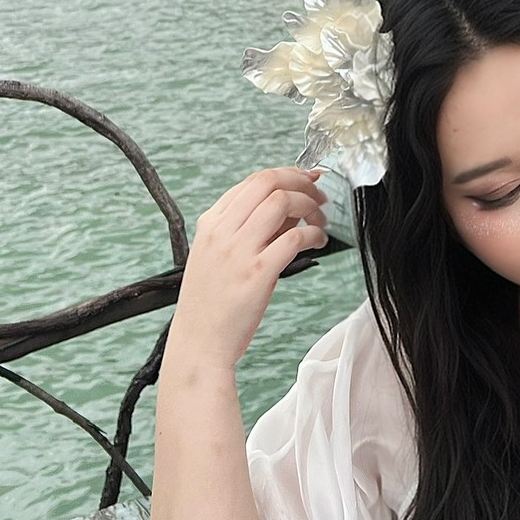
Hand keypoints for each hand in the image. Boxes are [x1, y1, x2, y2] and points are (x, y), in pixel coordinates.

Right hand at [169, 166, 328, 370]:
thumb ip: (246, 230)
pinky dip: (314, 233)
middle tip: (318, 194)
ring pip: (282, 202)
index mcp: (210, 224)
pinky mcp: (258, 272)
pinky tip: (318, 240)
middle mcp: (222, 231)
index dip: (286, 174)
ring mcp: (239, 250)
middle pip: (268, 182)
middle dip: (300, 181)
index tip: (305, 179)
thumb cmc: (210, 305)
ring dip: (309, 205)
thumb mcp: (216, 257)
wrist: (199, 344)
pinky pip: (295, 237)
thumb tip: (288, 210)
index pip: (252, 181)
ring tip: (320, 220)